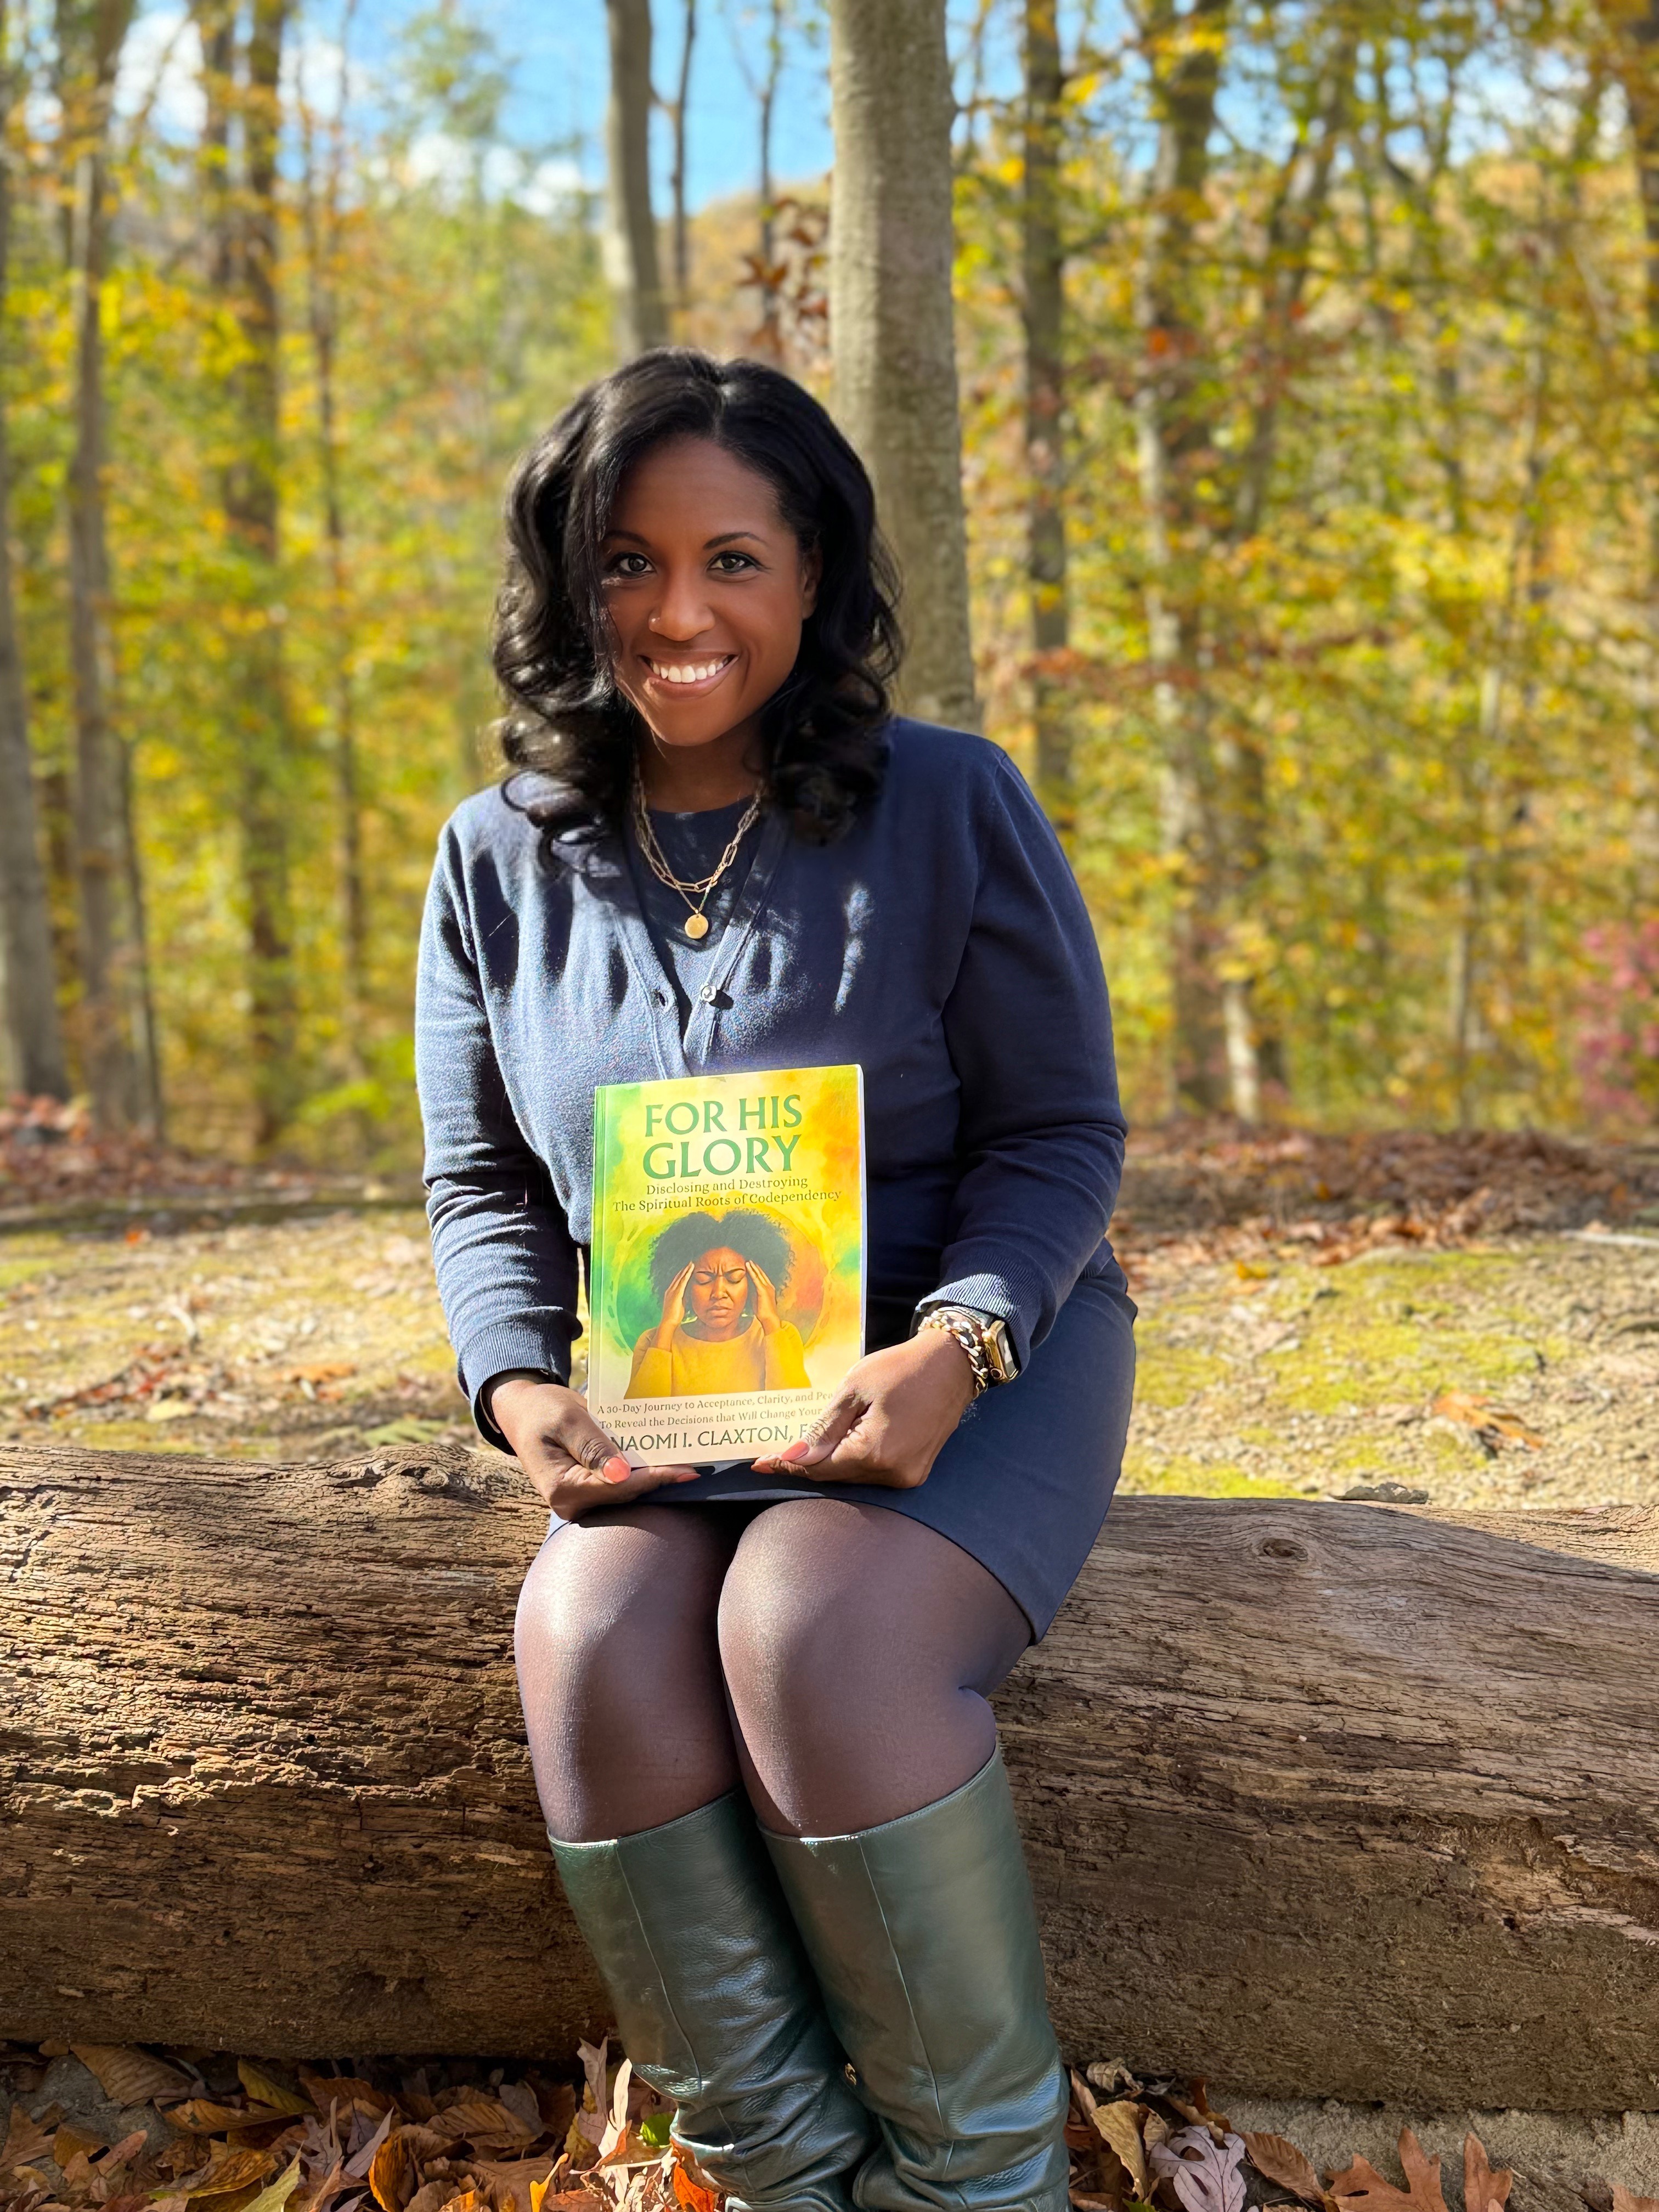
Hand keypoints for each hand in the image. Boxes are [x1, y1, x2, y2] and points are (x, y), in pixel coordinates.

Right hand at [491, 1377, 700, 1518]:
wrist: (525, 1411)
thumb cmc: (542, 1410)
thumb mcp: (568, 1419)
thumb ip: (594, 1446)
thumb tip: (622, 1475)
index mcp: (562, 1488)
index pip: (619, 1487)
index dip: (654, 1478)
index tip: (686, 1471)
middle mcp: (571, 1503)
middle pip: (626, 1493)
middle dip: (660, 1478)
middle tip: (698, 1465)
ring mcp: (580, 1500)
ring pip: (627, 1491)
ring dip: (654, 1476)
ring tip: (689, 1463)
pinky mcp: (589, 1492)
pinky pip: (620, 1484)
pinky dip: (642, 1471)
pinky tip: (666, 1460)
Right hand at [651, 1262, 694, 1349]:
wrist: (669, 1322)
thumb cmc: (674, 1317)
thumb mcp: (680, 1305)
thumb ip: (683, 1299)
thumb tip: (688, 1296)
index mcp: (670, 1293)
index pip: (677, 1281)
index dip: (682, 1274)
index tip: (687, 1269)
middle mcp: (670, 1290)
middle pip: (678, 1277)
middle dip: (684, 1270)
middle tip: (690, 1262)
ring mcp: (672, 1291)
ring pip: (680, 1277)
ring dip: (686, 1270)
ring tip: (691, 1263)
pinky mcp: (676, 1294)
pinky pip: (683, 1282)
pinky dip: (687, 1274)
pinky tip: (690, 1269)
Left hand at [748, 1261, 781, 1335]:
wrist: (769, 1318)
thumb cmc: (764, 1312)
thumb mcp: (758, 1301)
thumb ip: (754, 1294)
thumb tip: (749, 1289)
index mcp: (769, 1289)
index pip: (763, 1278)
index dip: (758, 1272)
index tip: (753, 1266)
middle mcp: (769, 1286)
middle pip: (761, 1274)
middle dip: (756, 1267)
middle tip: (750, 1261)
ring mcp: (766, 1288)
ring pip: (758, 1275)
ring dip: (753, 1267)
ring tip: (748, 1261)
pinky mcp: (762, 1290)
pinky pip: (756, 1279)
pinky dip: (752, 1272)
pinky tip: (748, 1267)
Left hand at [750, 1330, 974, 1489]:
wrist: (952, 1365)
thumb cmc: (901, 1368)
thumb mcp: (854, 1390)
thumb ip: (823, 1429)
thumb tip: (792, 1457)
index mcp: (874, 1452)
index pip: (819, 1469)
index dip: (789, 1465)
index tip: (760, 1464)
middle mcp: (893, 1474)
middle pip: (835, 1477)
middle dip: (807, 1464)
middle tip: (775, 1455)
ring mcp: (907, 1477)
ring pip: (853, 1477)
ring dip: (832, 1463)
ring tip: (809, 1446)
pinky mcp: (915, 1472)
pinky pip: (874, 1473)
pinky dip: (855, 1461)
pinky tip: (843, 1444)